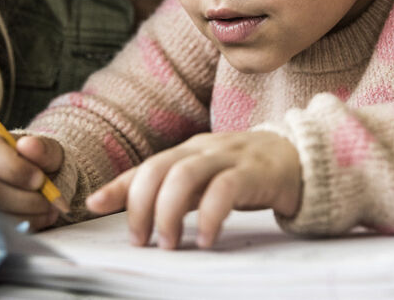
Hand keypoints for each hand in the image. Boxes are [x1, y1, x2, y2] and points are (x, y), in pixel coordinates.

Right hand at [0, 131, 64, 230]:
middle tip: (47, 202)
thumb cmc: (41, 164)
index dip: (15, 169)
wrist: (39, 184)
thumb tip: (28, 144)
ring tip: (49, 211)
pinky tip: (39, 220)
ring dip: (25, 216)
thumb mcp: (49, 152)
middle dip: (21, 199)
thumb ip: (43, 148)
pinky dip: (21, 228)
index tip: (40, 180)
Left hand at [86, 131, 300, 249]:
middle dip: (142, 205)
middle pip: (159, 167)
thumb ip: (169, 191)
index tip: (92, 206)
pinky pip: (225, 189)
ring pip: (186, 174)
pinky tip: (206, 239)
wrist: (301, 158)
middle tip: (140, 240)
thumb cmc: (245, 173)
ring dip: (170, 212)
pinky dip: (209, 215)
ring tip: (169, 244)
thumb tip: (122, 209)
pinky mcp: (254, 171)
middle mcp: (203, 149)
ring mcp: (229, 157)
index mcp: (187, 150)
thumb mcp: (204, 180)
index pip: (146, 165)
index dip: (118, 185)